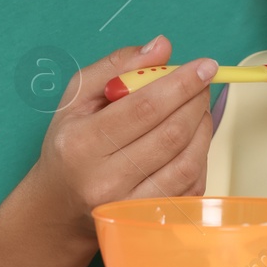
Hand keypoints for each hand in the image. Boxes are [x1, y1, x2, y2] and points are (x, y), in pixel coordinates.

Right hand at [30, 36, 216, 238]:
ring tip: (197, 106)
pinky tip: (191, 138)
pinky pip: (192, 184)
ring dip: (203, 127)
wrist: (61, 207)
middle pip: (171, 134)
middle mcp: (104, 181)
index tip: (205, 65)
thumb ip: (117, 65)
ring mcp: (129, 207)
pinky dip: (200, 154)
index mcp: (81, 145)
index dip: (181, 84)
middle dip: (196, 100)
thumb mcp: (77, 98)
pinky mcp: (151, 220)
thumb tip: (162, 46)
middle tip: (203, 81)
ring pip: (187, 161)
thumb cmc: (72, 145)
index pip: (144, 108)